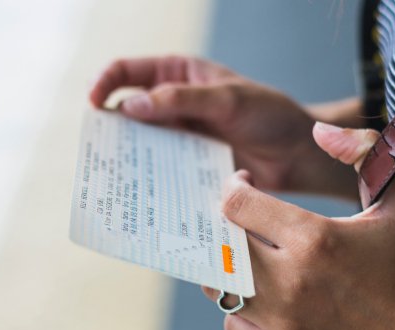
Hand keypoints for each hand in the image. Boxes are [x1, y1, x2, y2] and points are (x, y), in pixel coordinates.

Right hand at [90, 55, 356, 198]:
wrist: (299, 155)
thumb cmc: (270, 115)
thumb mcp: (228, 99)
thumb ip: (181, 100)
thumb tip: (130, 106)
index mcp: (177, 74)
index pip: (127, 71)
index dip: (105, 83)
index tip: (95, 105)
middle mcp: (172, 105)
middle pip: (126, 111)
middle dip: (110, 128)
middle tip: (99, 149)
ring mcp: (178, 137)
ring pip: (140, 145)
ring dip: (127, 158)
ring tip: (115, 175)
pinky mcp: (187, 166)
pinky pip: (159, 172)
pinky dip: (148, 180)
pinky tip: (142, 193)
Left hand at [203, 123, 394, 329]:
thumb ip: (364, 152)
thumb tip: (320, 129)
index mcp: (314, 237)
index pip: (237, 204)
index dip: (233, 188)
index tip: (243, 185)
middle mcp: (291, 280)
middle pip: (221, 245)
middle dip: (226, 228)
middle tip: (242, 224)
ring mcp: (282, 322)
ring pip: (220, 287)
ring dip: (229, 270)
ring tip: (251, 261)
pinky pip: (234, 324)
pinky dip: (242, 310)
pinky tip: (266, 299)